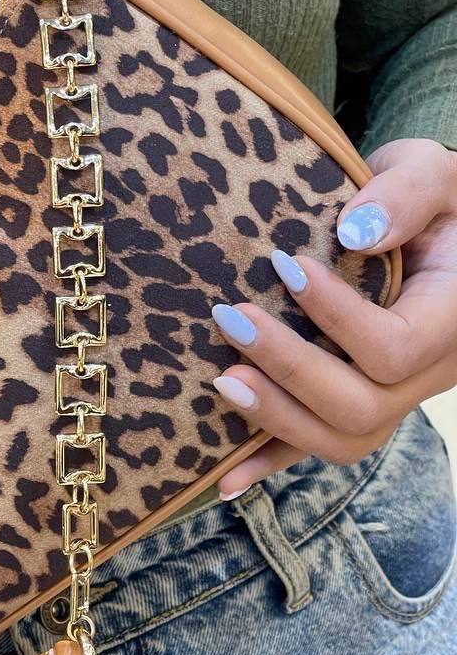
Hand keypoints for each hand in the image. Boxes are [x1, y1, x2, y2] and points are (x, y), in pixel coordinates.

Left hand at [211, 137, 456, 496]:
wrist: (432, 227)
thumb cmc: (433, 197)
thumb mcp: (434, 173)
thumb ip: (406, 193)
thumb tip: (353, 232)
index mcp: (455, 319)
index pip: (396, 346)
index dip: (337, 317)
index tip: (285, 264)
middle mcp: (431, 373)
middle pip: (363, 405)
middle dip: (291, 369)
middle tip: (230, 319)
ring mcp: (395, 398)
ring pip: (342, 439)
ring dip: (275, 416)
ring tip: (221, 380)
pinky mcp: (360, 405)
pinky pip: (318, 447)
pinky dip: (270, 462)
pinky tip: (225, 481)